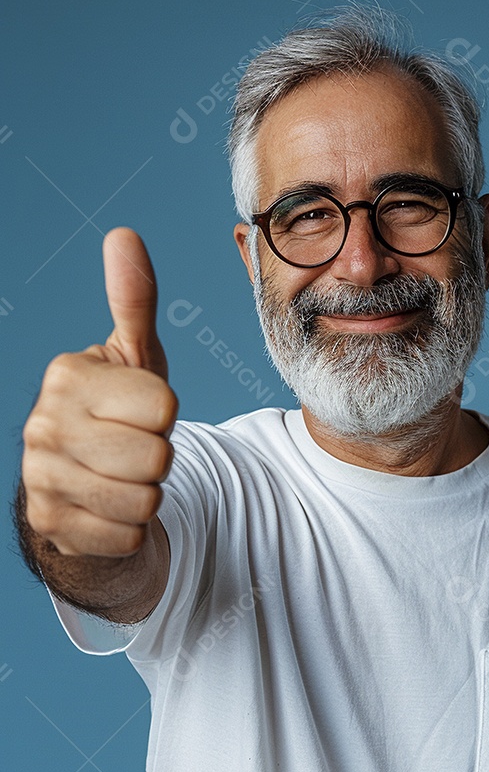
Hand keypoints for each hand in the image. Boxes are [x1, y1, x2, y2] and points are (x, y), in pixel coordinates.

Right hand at [21, 228, 178, 556]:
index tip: (139, 415)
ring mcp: (41, 478)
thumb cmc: (117, 416)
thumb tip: (124, 236)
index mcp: (67, 376)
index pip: (164, 406)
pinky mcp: (50, 525)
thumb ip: (133, 302)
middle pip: (157, 455)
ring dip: (146, 495)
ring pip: (146, 500)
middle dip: (159, 458)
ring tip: (122, 479)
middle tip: (132, 451)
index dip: (165, 416)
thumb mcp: (133, 359)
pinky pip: (129, 536)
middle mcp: (42, 425)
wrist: (84, 490)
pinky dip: (131, 530)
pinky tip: (109, 510)